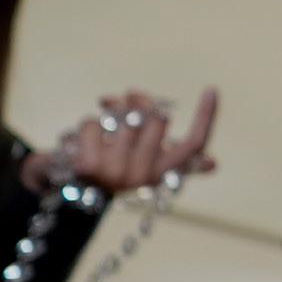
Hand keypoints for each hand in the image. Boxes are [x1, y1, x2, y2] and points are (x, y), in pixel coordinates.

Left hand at [23, 87, 220, 193]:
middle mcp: (143, 176)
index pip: (193, 145)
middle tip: (128, 95)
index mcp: (162, 172)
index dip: (206, 117)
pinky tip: (83, 139)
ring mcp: (115, 171)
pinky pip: (94, 123)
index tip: (211, 90)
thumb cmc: (114, 169)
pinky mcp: (88, 165)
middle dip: (140, 99)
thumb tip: (213, 164)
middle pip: (157, 118)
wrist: (68, 191)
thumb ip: (176, 162)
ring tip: (104, 114)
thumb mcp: (146, 165)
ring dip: (111, 108)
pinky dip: (87, 124)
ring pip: (123, 116)